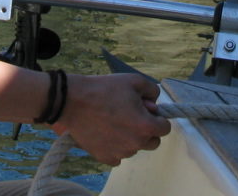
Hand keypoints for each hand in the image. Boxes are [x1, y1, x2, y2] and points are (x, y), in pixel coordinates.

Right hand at [51, 73, 170, 165]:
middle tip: (130, 115)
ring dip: (130, 137)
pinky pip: (118, 156)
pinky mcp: (105, 157)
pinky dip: (115, 146)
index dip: (157, 117)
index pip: (165, 128)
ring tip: (113, 120)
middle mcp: (135, 144)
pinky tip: (106, 131)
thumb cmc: (104, 89)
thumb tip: (154, 103)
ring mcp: (120, 153)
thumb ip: (152, 91)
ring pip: (134, 148)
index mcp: (145, 126)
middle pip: (152, 142)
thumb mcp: (134, 80)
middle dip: (146, 130)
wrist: (72, 100)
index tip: (145, 110)